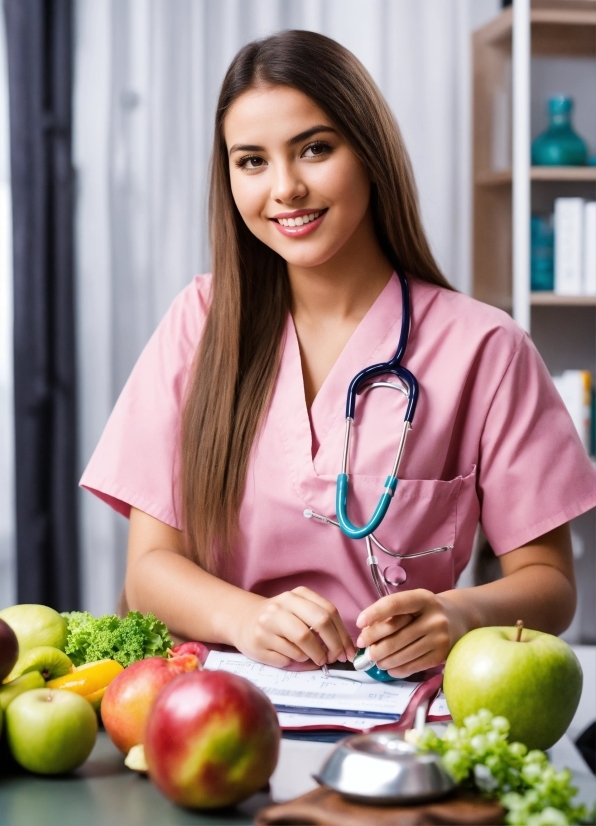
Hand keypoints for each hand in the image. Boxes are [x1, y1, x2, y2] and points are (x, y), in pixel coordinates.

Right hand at [234, 586, 355, 668]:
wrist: (244, 621)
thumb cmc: (280, 619)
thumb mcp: (300, 611)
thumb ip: (321, 623)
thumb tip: (343, 648)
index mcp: (297, 595)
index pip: (329, 612)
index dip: (342, 634)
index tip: (348, 651)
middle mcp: (282, 604)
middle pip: (319, 623)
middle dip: (333, 645)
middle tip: (335, 659)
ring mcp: (268, 621)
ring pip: (302, 641)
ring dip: (314, 655)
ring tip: (315, 659)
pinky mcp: (258, 640)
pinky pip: (286, 656)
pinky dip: (295, 661)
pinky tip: (293, 657)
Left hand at [355, 589, 467, 677]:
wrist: (460, 618)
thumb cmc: (427, 610)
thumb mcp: (414, 603)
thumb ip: (392, 613)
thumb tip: (366, 632)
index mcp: (422, 598)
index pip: (394, 604)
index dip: (374, 613)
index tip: (359, 623)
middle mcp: (434, 617)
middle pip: (395, 634)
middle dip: (374, 644)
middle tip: (364, 649)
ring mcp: (439, 638)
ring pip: (402, 653)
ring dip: (383, 659)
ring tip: (375, 660)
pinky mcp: (442, 655)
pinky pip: (414, 666)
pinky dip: (397, 669)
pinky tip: (389, 668)